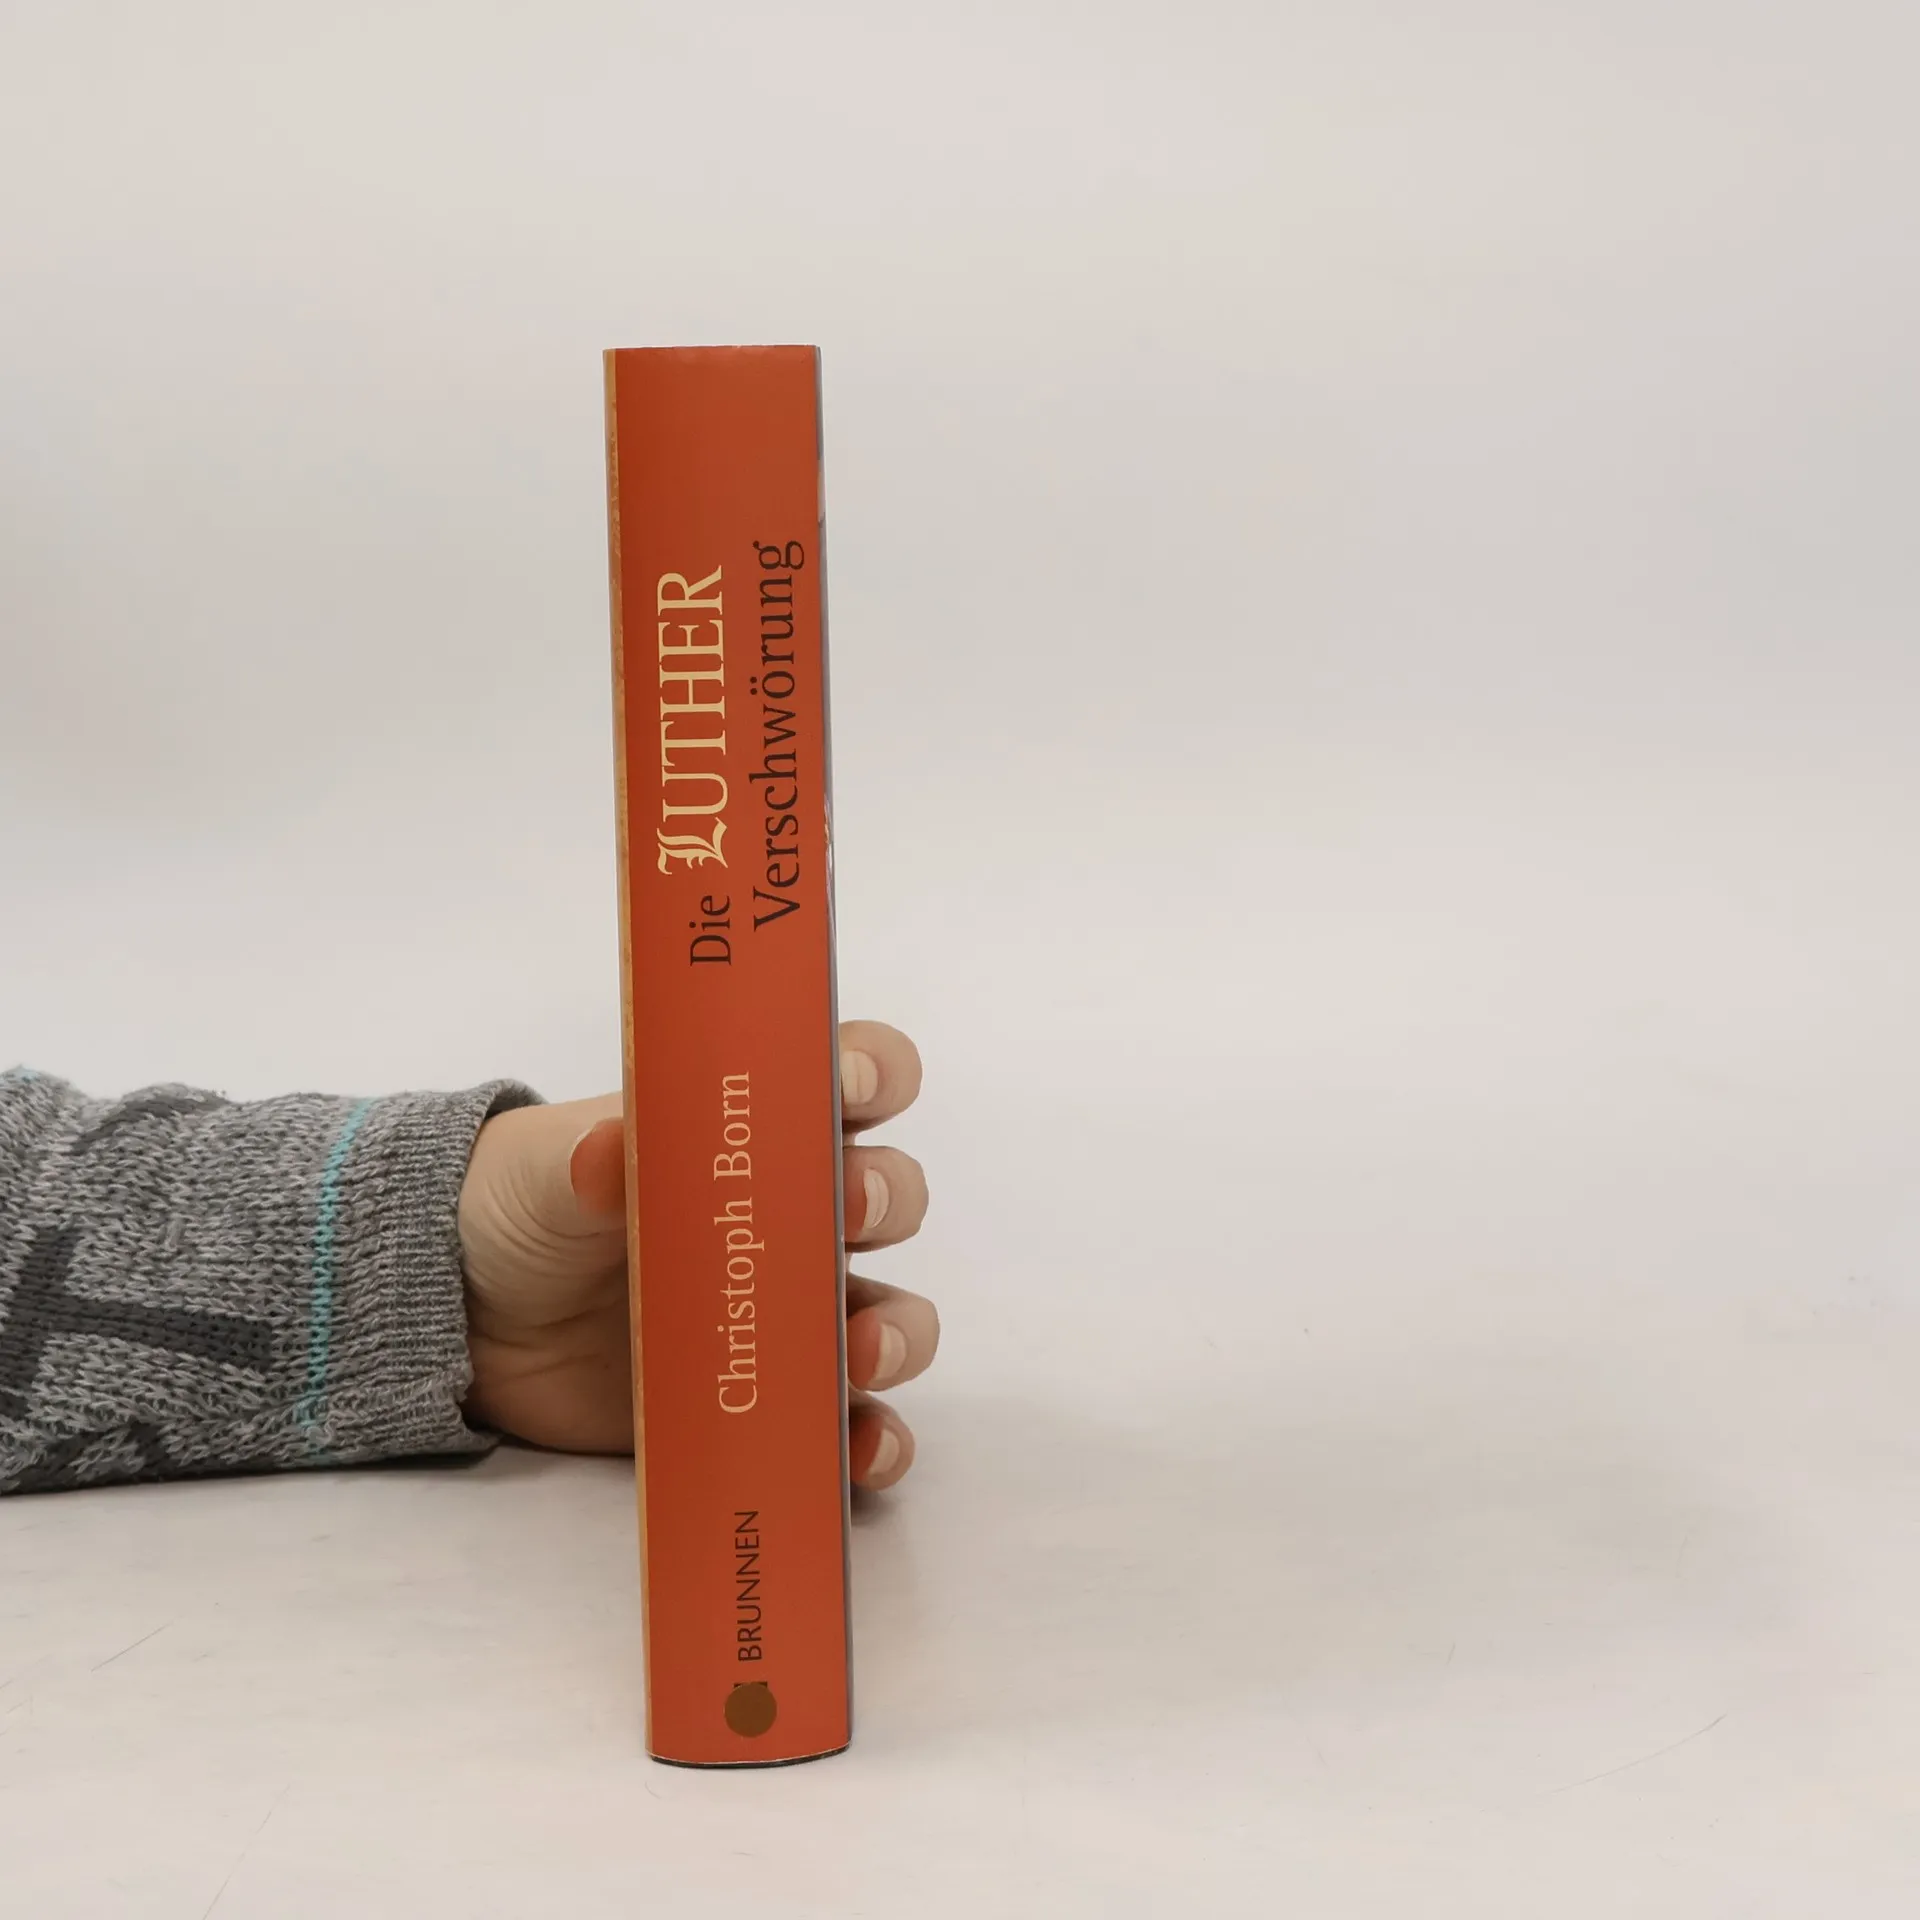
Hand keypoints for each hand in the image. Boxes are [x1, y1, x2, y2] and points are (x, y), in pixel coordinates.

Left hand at [457, 1021, 936, 1487]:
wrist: (473, 1319)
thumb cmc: (526, 1207)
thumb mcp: (543, 1171)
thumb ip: (580, 1159)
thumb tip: (605, 1150)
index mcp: (756, 1132)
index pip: (849, 1078)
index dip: (872, 1070)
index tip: (853, 1085)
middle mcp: (795, 1215)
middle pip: (888, 1194)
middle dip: (887, 1198)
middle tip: (850, 1211)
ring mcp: (788, 1312)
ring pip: (889, 1313)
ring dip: (897, 1330)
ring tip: (863, 1352)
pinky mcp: (769, 1397)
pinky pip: (849, 1425)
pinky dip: (871, 1441)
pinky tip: (859, 1453)